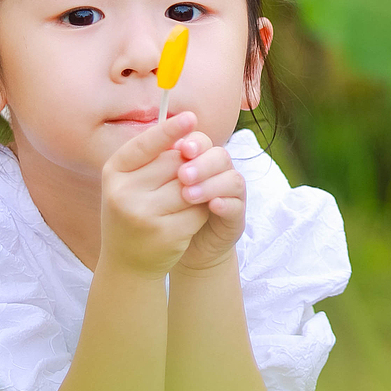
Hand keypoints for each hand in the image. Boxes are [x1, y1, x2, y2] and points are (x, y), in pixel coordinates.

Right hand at [99, 111, 210, 276]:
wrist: (127, 263)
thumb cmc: (131, 213)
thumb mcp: (129, 183)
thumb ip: (151, 158)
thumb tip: (186, 133)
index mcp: (113, 173)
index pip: (144, 144)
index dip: (169, 130)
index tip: (191, 117)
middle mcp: (123, 193)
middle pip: (174, 163)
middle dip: (189, 165)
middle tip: (188, 175)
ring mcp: (143, 215)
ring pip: (190, 186)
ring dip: (198, 188)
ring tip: (190, 195)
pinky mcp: (165, 234)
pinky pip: (198, 210)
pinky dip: (202, 210)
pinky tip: (191, 216)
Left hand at [170, 128, 246, 271]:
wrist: (176, 250)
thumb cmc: (160, 215)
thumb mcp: (153, 191)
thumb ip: (156, 170)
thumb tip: (159, 150)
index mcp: (197, 158)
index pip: (199, 141)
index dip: (193, 141)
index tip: (181, 147)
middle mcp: (216, 171)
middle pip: (218, 155)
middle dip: (200, 163)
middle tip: (183, 175)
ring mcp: (228, 193)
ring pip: (231, 178)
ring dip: (210, 184)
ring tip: (189, 195)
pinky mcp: (235, 216)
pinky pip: (236, 205)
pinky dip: (225, 203)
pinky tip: (213, 206)